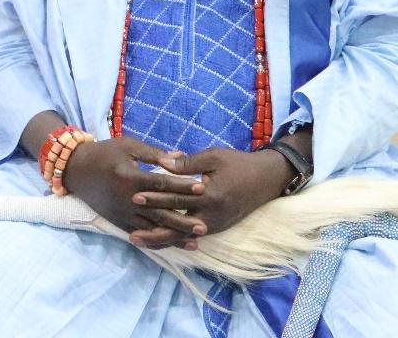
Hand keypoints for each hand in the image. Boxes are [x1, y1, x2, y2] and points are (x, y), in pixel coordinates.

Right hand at [62, 136, 205, 250]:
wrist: (76, 169)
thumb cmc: (105, 153)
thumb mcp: (128, 146)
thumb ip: (154, 154)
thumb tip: (180, 157)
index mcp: (130, 177)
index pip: (161, 184)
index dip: (183, 187)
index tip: (203, 189)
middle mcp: (127, 199)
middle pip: (160, 212)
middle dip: (183, 220)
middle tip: (204, 226)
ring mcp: (122, 213)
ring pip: (152, 228)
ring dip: (173, 236)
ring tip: (194, 243)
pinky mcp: (118, 221)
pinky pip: (140, 234)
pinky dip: (156, 241)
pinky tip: (171, 245)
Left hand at [145, 147, 289, 236]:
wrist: (267, 179)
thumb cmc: (239, 164)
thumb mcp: (214, 156)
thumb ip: (187, 162)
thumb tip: (162, 162)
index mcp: (210, 196)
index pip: (177, 198)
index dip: (155, 198)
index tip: (134, 197)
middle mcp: (212, 215)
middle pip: (177, 226)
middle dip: (153, 229)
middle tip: (130, 232)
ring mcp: (215, 225)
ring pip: (183, 237)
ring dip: (162, 239)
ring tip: (139, 240)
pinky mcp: (217, 228)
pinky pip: (192, 236)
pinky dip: (175, 239)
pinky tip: (160, 239)